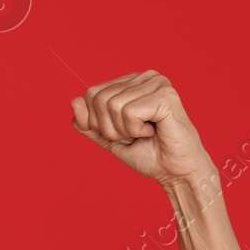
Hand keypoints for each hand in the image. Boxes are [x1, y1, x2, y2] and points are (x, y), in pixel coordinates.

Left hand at [69, 71, 210, 185]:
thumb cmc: (148, 154)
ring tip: (145, 133)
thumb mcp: (109, 138)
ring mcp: (157, 83)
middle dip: (110, 127)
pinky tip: (154, 130)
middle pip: (98, 98)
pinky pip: (129, 112)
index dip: (97, 121)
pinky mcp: (165, 95)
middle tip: (135, 135)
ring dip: (124, 130)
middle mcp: (144, 76)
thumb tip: (74, 101)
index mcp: (131, 81)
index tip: (122, 132)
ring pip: (112, 105)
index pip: (90, 93)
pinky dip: (136, 129)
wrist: (175, 172)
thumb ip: (88, 123)